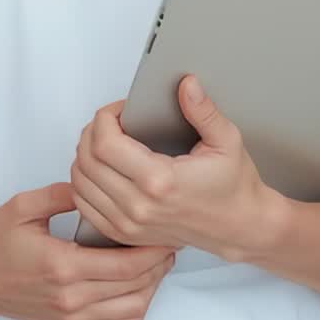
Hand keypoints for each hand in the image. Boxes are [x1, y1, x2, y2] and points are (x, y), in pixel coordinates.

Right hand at [0, 182, 175, 319]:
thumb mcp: (26, 205)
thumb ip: (65, 193)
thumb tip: (97, 184)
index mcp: (63, 266)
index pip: (126, 265)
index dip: (154, 250)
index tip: (167, 230)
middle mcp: (71, 298)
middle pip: (136, 287)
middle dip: (160, 264)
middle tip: (170, 239)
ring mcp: (72, 316)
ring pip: (132, 310)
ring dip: (152, 287)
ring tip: (158, 260)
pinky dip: (136, 306)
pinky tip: (138, 283)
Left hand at [70, 75, 281, 261]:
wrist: (239, 227)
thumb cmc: (233, 188)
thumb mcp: (227, 141)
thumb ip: (203, 110)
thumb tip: (187, 85)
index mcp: (161, 181)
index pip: (105, 144)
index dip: (104, 118)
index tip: (118, 110)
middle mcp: (139, 206)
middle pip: (87, 161)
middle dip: (92, 131)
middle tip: (110, 121)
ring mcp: (129, 224)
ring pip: (80, 183)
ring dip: (84, 156)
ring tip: (105, 142)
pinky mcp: (125, 234)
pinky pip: (85, 205)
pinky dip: (83, 182)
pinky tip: (99, 168)